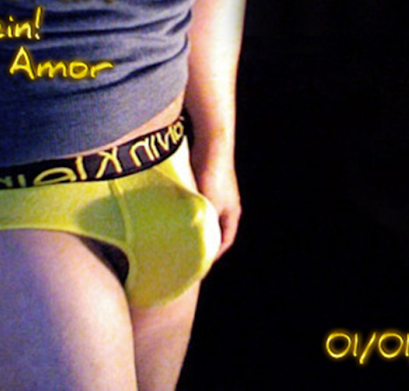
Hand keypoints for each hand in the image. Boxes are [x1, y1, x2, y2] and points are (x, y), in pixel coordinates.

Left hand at [190, 141, 241, 260]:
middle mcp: (227, 204)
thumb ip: (202, 223)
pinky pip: (197, 201)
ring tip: (179, 231)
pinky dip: (189, 207)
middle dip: (204, 238)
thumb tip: (191, 239)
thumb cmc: (213, 177)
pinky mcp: (206, 181)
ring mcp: (217, 192)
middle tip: (187, 249)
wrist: (211, 145)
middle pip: (216, 227)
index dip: (215, 253)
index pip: (226, 240)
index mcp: (232, 214)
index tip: (201, 263)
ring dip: (195, 221)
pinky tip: (176, 210)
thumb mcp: (208, 206)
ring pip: (205, 213)